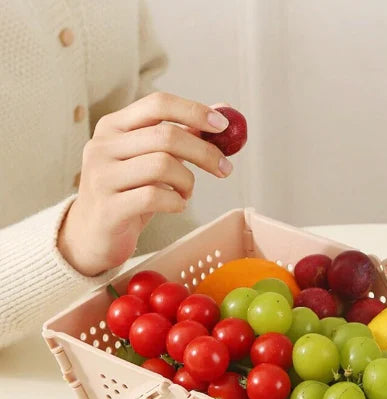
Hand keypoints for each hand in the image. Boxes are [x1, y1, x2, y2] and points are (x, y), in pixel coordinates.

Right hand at [58, 92, 232, 276]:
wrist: (91, 235)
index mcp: (113, 126)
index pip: (158, 104)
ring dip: (188, 181)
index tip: (223, 126)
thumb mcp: (150, 160)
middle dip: (204, 152)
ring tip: (186, 193)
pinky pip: (155, 197)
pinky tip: (176, 205)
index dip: (194, 111)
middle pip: (166, 136)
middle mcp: (102, 146)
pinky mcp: (108, 208)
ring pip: (163, 165)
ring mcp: (102, 177)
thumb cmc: (127, 193)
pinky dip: (177, 202)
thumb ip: (181, 135)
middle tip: (224, 168)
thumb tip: (223, 111)